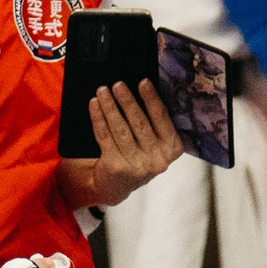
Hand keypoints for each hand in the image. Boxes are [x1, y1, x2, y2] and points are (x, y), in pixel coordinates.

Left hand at [86, 80, 183, 207]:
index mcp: (172, 149)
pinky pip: (105, 137)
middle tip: (117, 84)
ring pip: (120, 129)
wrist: (117, 185)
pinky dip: (98, 119)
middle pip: (139, 123)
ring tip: (102, 91)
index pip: (162, 119)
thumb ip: (153, 123)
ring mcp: (136, 165)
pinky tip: (94, 106)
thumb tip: (139, 90)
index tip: (143, 82)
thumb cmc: (138, 155)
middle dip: (127, 101)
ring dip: (110, 107)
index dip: (152, 99)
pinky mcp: (116, 167)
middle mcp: (157, 159)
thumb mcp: (154, 143)